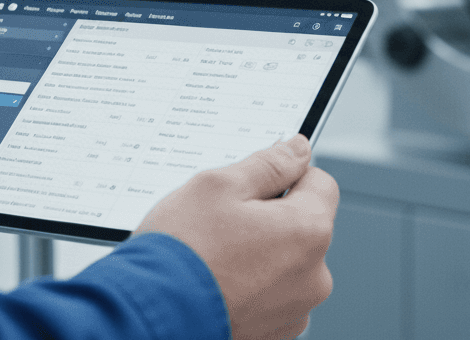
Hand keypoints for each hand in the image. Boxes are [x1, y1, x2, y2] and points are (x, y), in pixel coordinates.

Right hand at [136, 136, 338, 339]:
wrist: (149, 320)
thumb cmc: (180, 255)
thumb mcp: (218, 186)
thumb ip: (268, 164)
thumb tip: (296, 150)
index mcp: (309, 232)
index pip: (321, 183)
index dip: (286, 176)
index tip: (255, 184)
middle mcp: (313, 277)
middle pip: (302, 227)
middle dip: (270, 219)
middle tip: (223, 223)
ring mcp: (294, 310)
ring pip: (285, 264)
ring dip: (259, 255)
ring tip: (215, 257)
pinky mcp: (273, 335)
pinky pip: (269, 297)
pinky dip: (248, 288)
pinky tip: (216, 283)